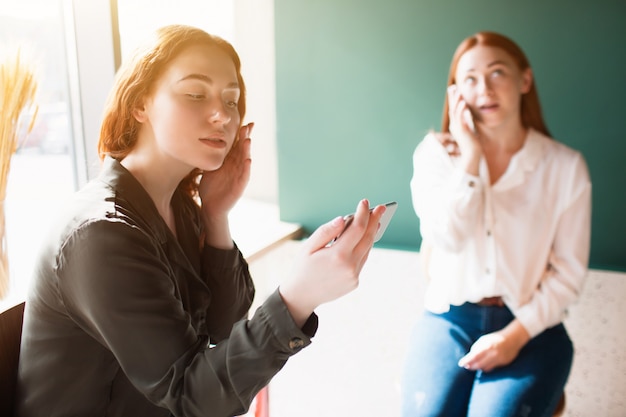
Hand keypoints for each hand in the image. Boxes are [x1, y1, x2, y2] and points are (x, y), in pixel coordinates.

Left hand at [198, 123, 252, 217]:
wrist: (210, 207)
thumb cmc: (210, 188)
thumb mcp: (209, 168)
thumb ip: (211, 156)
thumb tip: (203, 141)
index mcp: (230, 162)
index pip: (237, 145)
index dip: (242, 135)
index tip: (246, 124)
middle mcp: (236, 167)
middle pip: (242, 150)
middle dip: (245, 138)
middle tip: (248, 126)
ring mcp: (238, 176)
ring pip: (244, 161)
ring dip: (247, 151)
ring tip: (248, 140)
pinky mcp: (239, 187)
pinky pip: (244, 176)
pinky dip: (246, 169)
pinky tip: (248, 161)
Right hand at [279, 200, 385, 326]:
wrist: (300, 297)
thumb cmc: (302, 268)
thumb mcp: (308, 247)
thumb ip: (326, 231)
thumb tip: (343, 219)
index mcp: (337, 256)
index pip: (357, 229)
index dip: (363, 214)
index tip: (364, 202)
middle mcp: (350, 267)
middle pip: (368, 238)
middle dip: (374, 220)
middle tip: (381, 208)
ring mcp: (354, 276)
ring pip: (367, 249)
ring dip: (371, 234)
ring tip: (375, 221)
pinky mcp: (354, 282)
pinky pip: (362, 260)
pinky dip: (364, 247)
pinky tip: (364, 239)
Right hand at [447, 85, 481, 173]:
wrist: (472, 155)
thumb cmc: (472, 144)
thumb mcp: (470, 130)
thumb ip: (467, 122)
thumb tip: (468, 114)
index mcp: (456, 125)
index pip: (453, 110)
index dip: (453, 100)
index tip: (454, 90)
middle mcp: (454, 125)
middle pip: (452, 108)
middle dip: (452, 98)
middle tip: (452, 87)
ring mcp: (457, 128)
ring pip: (455, 112)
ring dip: (456, 101)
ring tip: (458, 92)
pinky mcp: (461, 130)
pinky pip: (460, 118)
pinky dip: (461, 110)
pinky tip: (463, 103)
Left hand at [458, 319, 529, 371]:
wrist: (513, 339)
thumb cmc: (495, 338)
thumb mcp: (484, 340)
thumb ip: (477, 348)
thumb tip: (469, 358)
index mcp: (488, 346)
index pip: (474, 356)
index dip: (466, 361)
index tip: (460, 364)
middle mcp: (494, 354)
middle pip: (479, 365)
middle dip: (471, 366)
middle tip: (466, 366)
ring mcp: (500, 360)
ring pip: (485, 368)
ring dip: (478, 367)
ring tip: (473, 365)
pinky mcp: (504, 363)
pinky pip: (492, 368)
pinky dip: (486, 367)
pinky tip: (483, 365)